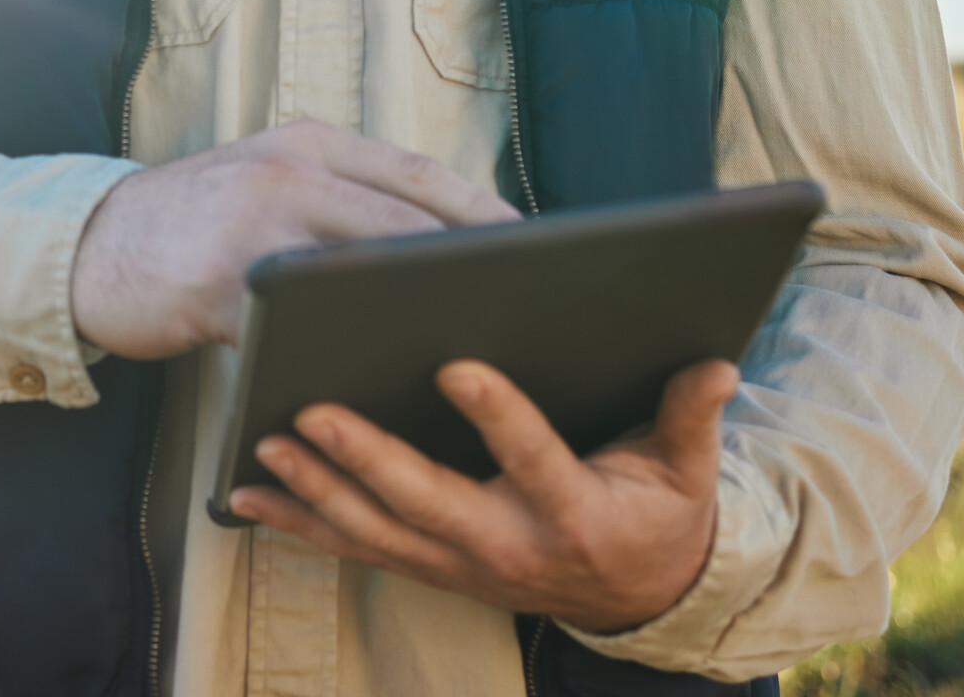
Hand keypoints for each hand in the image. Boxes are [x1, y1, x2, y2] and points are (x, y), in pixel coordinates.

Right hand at [69, 119, 515, 358]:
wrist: (86, 246)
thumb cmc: (196, 226)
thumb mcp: (266, 182)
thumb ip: (336, 199)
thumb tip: (437, 249)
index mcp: (306, 143)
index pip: (415, 171)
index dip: (481, 212)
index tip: (536, 248)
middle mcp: (283, 171)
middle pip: (400, 220)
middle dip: (466, 266)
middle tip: (524, 306)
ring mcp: (248, 225)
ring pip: (354, 273)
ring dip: (410, 313)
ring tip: (463, 348)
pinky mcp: (215, 285)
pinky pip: (290, 331)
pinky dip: (331, 358)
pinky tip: (369, 388)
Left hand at [224, 358, 736, 632]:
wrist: (642, 598)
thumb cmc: (658, 516)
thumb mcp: (686, 473)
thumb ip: (689, 417)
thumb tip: (717, 365)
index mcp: (574, 515)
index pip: (534, 461)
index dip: (499, 418)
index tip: (458, 365)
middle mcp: (508, 548)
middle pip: (429, 504)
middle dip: (367, 460)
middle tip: (313, 411)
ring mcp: (462, 566)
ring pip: (378, 532)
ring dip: (316, 492)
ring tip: (265, 446)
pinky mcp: (430, 569)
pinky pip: (356, 549)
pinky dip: (299, 525)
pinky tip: (246, 497)